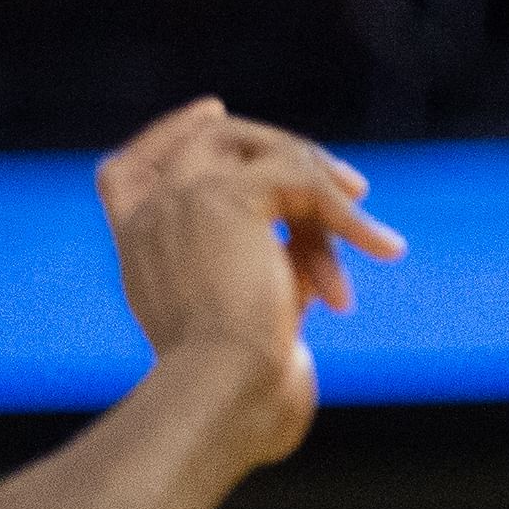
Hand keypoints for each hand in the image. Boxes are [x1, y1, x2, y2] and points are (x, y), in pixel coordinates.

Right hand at [95, 101, 404, 455]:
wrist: (225, 396)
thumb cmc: (242, 396)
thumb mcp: (250, 326)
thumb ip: (266, 279)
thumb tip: (311, 263)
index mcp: (138, 254)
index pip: (126, 173)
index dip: (167, 136)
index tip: (212, 111)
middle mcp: (149, 219)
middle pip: (204, 144)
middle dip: (278, 153)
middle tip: (347, 183)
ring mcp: (180, 200)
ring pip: (256, 149)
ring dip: (322, 186)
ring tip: (371, 232)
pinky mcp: (225, 197)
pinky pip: (299, 176)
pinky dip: (346, 214)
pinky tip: (382, 248)